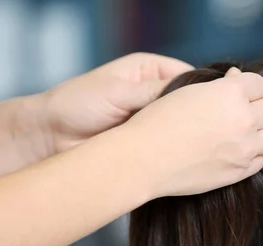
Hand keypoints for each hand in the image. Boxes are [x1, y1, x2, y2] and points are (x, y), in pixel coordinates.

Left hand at [40, 53, 192, 153]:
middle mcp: (155, 93)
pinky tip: (180, 158)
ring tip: (194, 148)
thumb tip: (192, 97)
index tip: (214, 109)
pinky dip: (174, 152)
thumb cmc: (76, 104)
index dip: (204, 93)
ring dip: (185, 137)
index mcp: (150, 70)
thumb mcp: (118, 92)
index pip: (191, 77)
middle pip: (189, 104)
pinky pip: (169, 147)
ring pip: (181, 127)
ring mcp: (153, 120)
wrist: (49, 137)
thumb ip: (154, 92)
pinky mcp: (148, 144)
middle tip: (207, 132)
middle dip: (197, 117)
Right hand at [123, 68, 262, 196]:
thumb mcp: (188, 91)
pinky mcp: (240, 171)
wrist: (143, 159)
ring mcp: (245, 147)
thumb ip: (219, 86)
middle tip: (238, 115)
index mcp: (231, 92)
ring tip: (243, 134)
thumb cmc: (158, 121)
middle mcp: (244, 118)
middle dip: (257, 109)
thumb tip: (237, 77)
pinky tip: (238, 151)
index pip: (260, 84)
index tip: (237, 95)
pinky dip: (255, 154)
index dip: (248, 88)